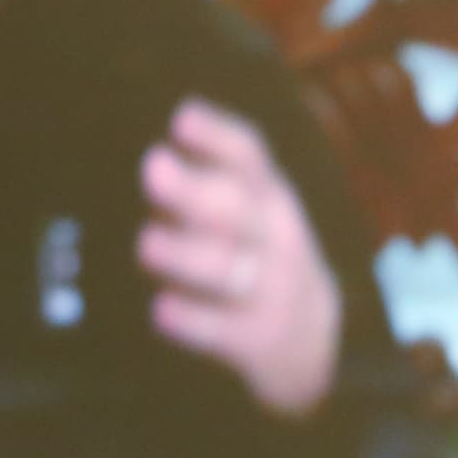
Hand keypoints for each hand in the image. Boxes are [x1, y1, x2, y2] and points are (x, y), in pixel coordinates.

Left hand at [139, 100, 338, 416]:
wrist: (311, 336)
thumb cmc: (257, 254)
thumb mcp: (248, 210)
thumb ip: (206, 186)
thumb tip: (155, 161)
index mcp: (269, 196)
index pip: (249, 159)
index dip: (217, 138)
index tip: (181, 120)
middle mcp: (275, 237)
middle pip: (239, 209)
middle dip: (195, 190)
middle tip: (153, 167)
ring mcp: (271, 288)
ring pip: (230, 268)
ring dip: (188, 254)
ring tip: (146, 243)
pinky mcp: (258, 337)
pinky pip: (223, 329)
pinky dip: (193, 320)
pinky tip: (161, 311)